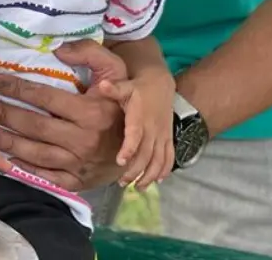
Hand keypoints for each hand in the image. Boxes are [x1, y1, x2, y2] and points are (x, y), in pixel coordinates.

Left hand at [0, 40, 128, 190]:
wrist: (141, 142)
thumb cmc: (122, 103)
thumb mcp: (115, 71)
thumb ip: (90, 53)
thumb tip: (58, 50)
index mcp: (91, 112)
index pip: (44, 97)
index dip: (16, 88)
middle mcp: (83, 140)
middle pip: (34, 126)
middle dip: (5, 114)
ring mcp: (79, 164)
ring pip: (35, 153)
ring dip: (7, 142)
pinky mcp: (77, 181)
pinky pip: (45, 175)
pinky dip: (23, 168)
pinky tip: (7, 157)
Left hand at [99, 71, 175, 191]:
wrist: (161, 84)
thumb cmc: (138, 88)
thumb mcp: (125, 86)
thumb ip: (113, 89)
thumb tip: (101, 85)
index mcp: (140, 117)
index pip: (136, 135)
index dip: (129, 148)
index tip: (120, 161)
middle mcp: (153, 128)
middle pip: (146, 154)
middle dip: (136, 171)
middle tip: (122, 183)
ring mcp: (163, 135)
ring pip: (159, 159)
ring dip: (150, 175)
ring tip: (138, 187)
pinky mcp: (168, 138)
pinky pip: (170, 156)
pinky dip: (165, 169)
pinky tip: (157, 181)